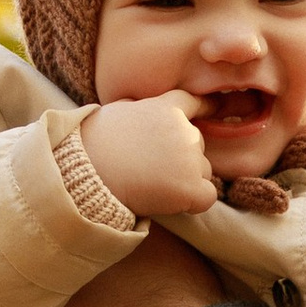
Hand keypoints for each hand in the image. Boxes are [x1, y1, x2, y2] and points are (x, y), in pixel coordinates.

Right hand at [78, 91, 219, 221]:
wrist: (88, 173)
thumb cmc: (94, 144)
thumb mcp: (115, 111)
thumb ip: (136, 108)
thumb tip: (134, 105)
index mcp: (165, 108)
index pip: (194, 103)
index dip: (207, 107)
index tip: (218, 107)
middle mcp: (184, 130)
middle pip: (198, 145)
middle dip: (181, 158)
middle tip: (150, 169)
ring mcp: (190, 159)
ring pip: (203, 172)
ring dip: (186, 180)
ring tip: (152, 184)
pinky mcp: (191, 187)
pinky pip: (207, 197)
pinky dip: (193, 202)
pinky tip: (169, 201)